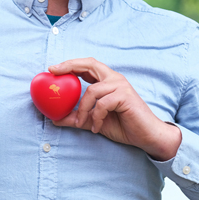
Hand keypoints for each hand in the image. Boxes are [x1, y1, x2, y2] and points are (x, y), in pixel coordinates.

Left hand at [49, 57, 181, 160]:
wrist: (146, 136)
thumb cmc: (123, 125)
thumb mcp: (94, 121)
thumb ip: (77, 117)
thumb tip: (55, 118)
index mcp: (107, 80)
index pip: (87, 65)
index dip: (70, 64)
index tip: (52, 69)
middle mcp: (114, 78)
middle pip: (90, 63)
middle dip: (70, 65)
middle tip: (54, 71)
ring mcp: (120, 85)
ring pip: (92, 90)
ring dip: (83, 109)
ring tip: (82, 123)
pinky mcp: (125, 96)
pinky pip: (102, 104)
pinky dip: (95, 117)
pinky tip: (96, 127)